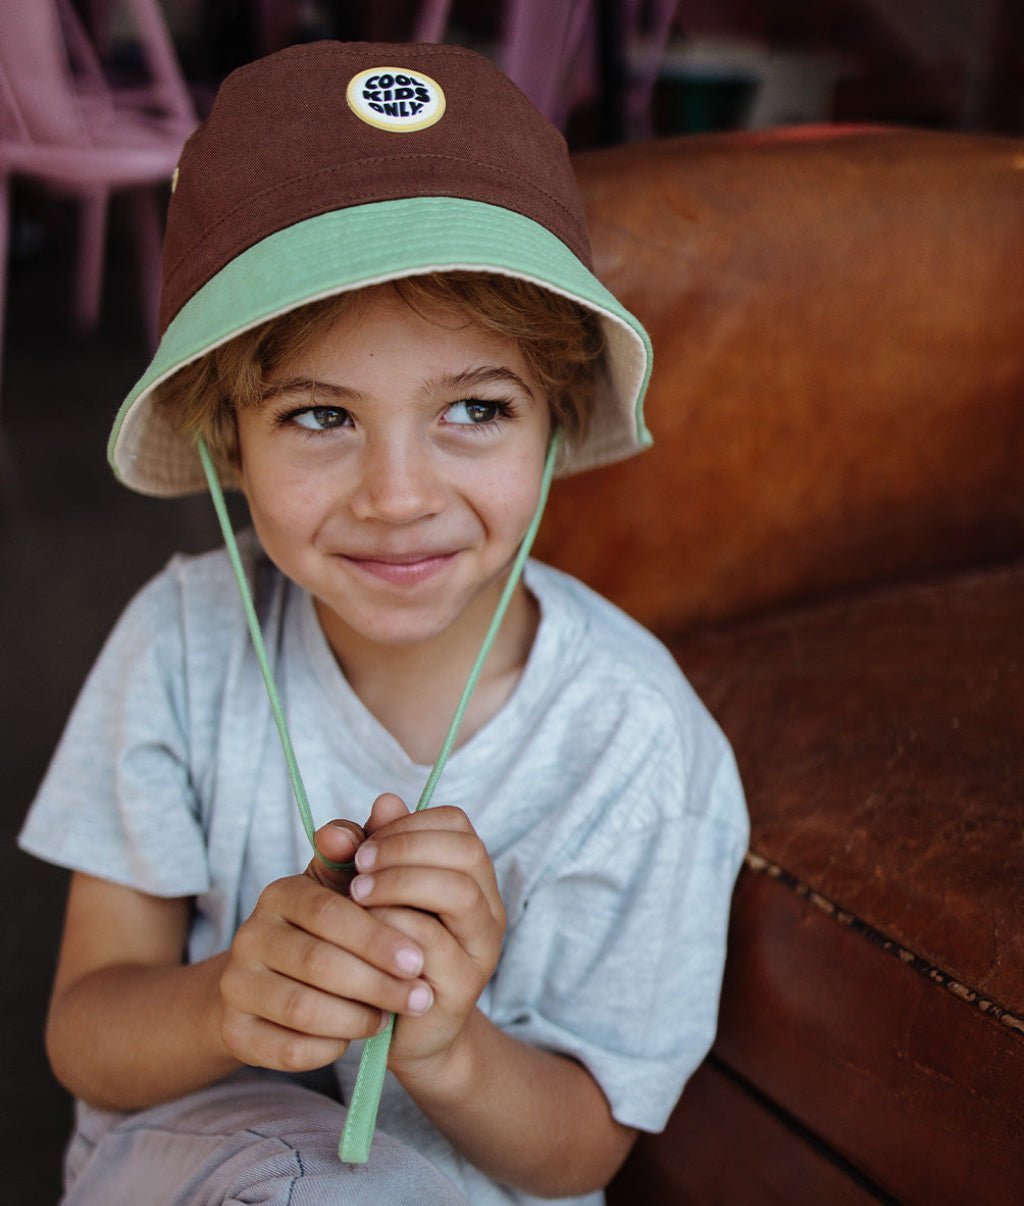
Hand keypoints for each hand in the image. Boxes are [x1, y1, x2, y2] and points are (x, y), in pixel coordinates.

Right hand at [217, 819, 434, 1072]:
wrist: (264, 986)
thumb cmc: (324, 931)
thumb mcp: (346, 889)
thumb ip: (372, 847)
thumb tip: (391, 800)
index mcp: (281, 893)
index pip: (330, 912)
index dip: (377, 936)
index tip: (420, 957)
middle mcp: (251, 935)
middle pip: (318, 962)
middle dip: (377, 982)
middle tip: (419, 995)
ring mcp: (236, 984)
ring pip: (301, 1008)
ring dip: (355, 1017)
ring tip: (388, 1018)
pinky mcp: (234, 1031)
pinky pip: (282, 1049)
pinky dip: (324, 1048)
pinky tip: (351, 1041)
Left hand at [348, 794, 505, 1078]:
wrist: (391, 1029)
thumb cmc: (376, 950)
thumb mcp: (361, 892)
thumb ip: (356, 855)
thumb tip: (342, 825)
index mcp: (469, 875)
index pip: (456, 824)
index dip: (409, 824)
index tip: (364, 845)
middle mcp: (487, 907)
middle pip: (467, 852)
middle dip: (405, 849)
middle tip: (358, 868)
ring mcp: (481, 948)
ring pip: (460, 894)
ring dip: (401, 884)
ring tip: (357, 896)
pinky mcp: (464, 986)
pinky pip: (435, 944)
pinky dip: (394, 928)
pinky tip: (363, 935)